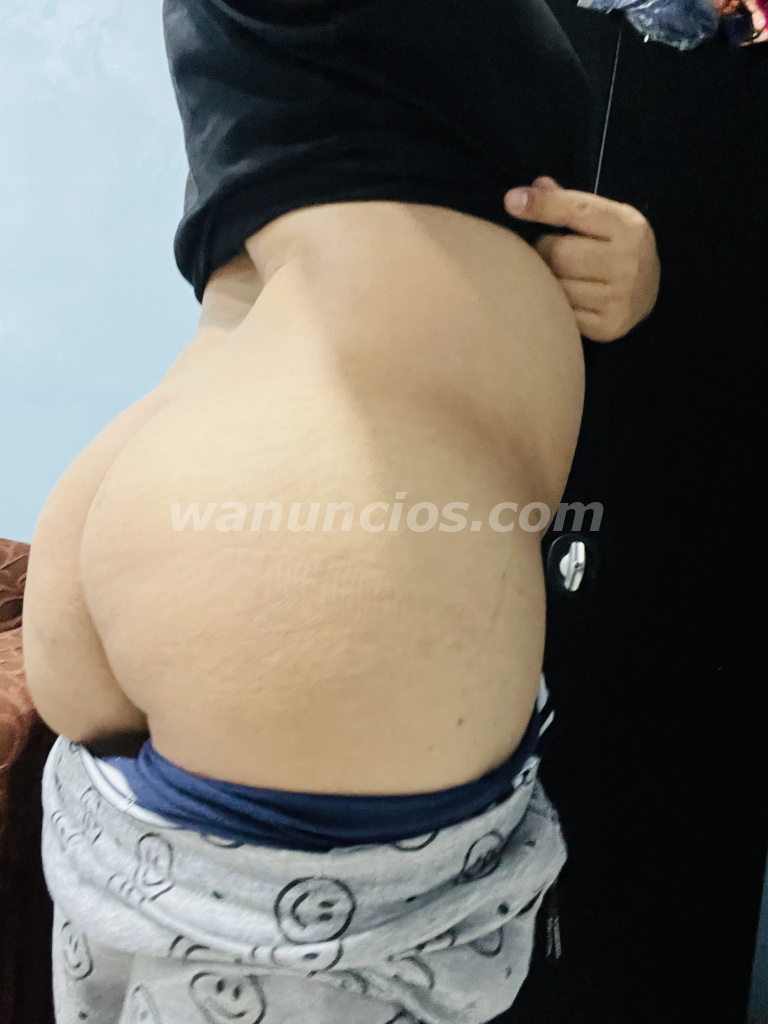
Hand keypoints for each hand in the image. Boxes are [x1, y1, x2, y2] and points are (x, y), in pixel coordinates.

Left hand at [504, 177, 660, 341]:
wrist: (649, 292)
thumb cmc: (615, 248)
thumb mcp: (603, 219)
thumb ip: (569, 204)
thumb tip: (535, 186)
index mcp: (627, 226)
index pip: (575, 211)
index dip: (542, 205)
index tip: (511, 201)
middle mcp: (627, 261)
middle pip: (558, 254)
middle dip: (545, 251)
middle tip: (551, 253)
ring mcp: (619, 297)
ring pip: (556, 286)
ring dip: (548, 281)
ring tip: (560, 276)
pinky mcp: (608, 325)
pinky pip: (562, 314)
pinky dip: (556, 306)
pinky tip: (564, 299)